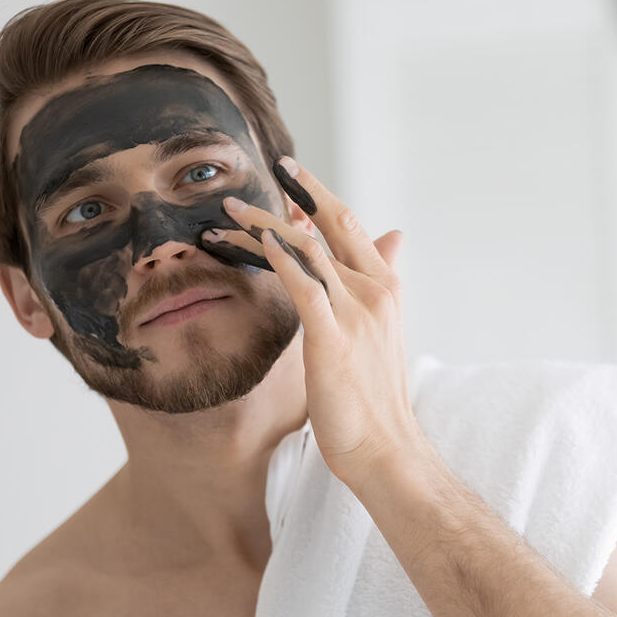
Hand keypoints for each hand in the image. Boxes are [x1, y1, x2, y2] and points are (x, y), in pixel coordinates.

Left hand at [207, 156, 422, 487]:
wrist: (386, 448)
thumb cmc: (374, 400)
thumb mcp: (379, 335)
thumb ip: (376, 287)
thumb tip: (387, 243)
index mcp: (385, 289)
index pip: (351, 228)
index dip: (320, 197)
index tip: (291, 175)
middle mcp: (374, 291)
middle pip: (334, 225)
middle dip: (301, 192)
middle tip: (270, 168)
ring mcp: (356, 311)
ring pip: (309, 249)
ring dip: (265, 225)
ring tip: (229, 214)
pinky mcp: (333, 335)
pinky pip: (303, 283)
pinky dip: (278, 257)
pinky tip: (256, 242)